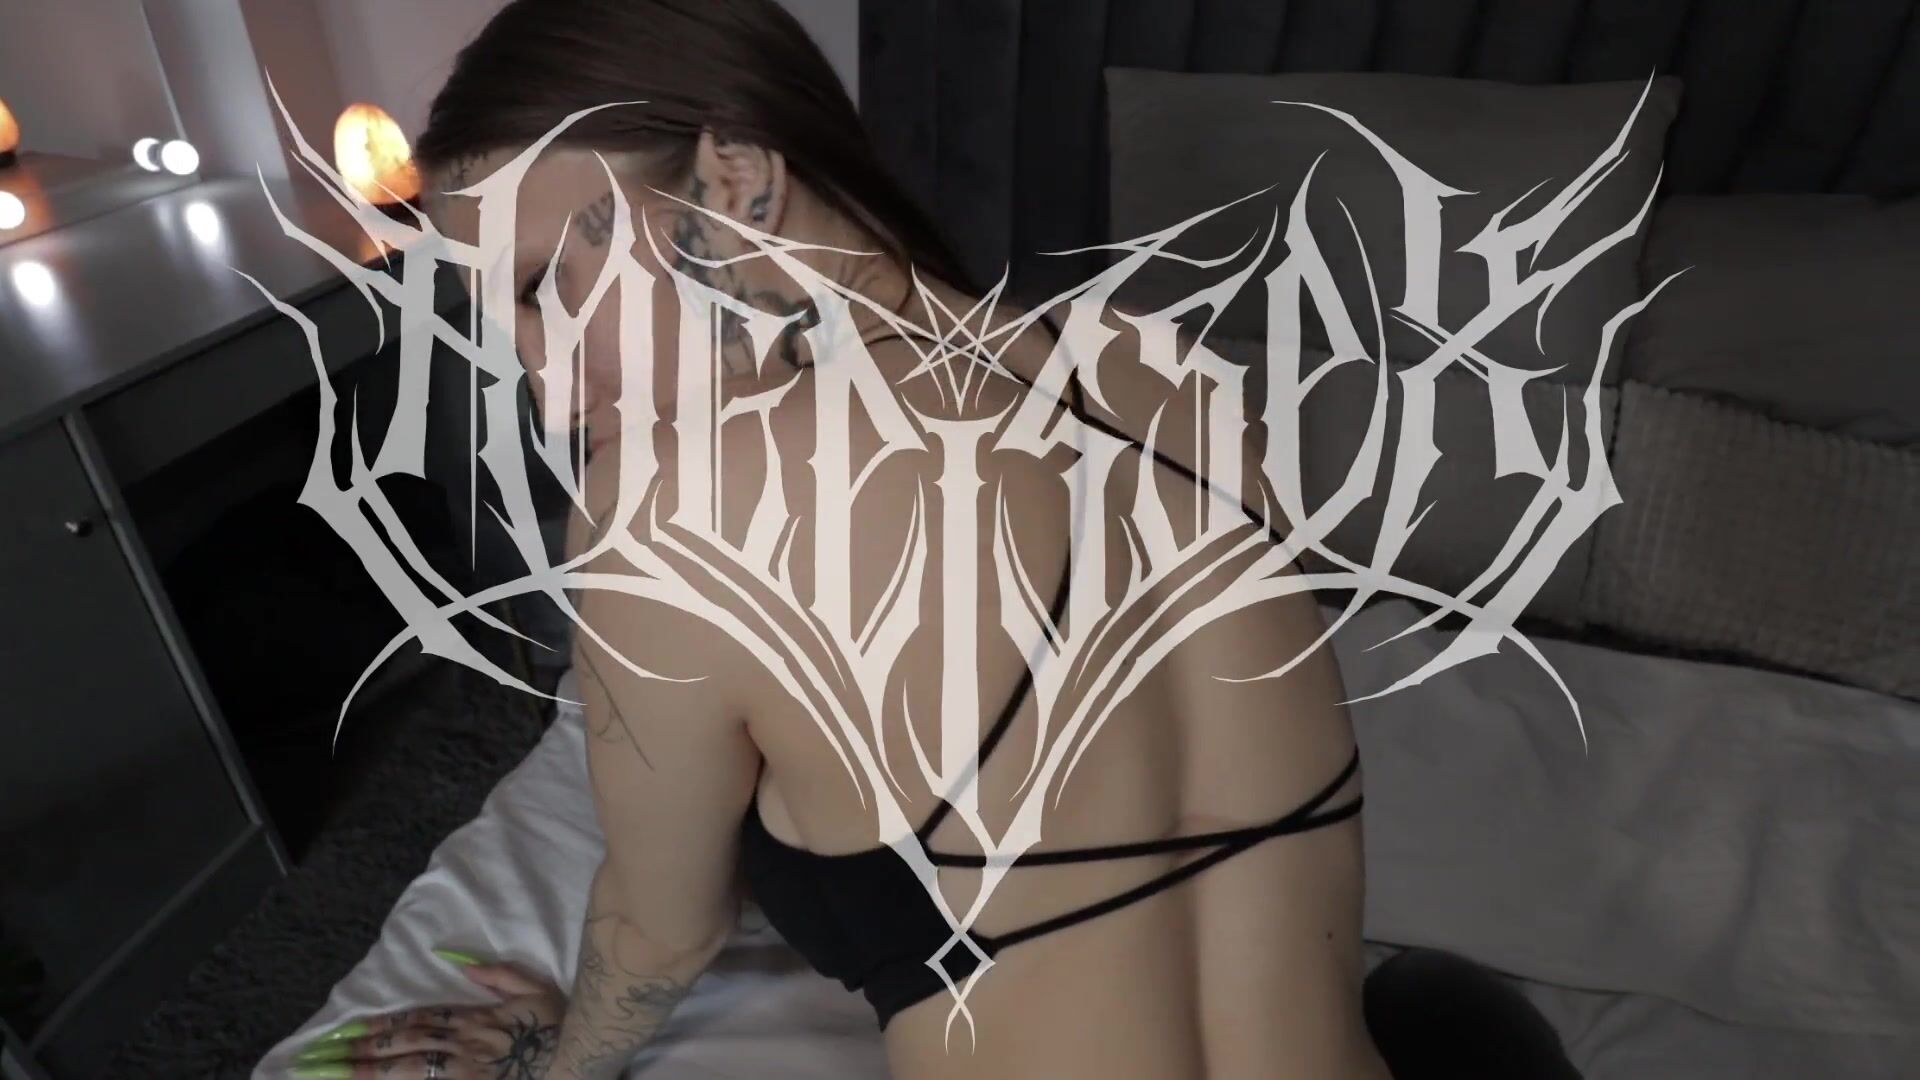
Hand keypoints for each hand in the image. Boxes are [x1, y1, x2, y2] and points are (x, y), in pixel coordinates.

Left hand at [292, 959, 566, 1078]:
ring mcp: (467, 1071)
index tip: (350, 1031)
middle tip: (324, 1058)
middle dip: (365, 1052)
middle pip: (407, 1046)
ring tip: (340, 1074)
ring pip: (411, 1070)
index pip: (419, 1021)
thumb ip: (500, 976)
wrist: (579, 1058)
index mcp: (476, 1018)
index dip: (383, 1026)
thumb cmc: (560, 1025)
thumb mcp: (537, 989)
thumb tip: (463, 965)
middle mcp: (464, 1045)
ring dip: (373, 1071)